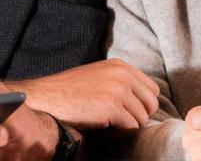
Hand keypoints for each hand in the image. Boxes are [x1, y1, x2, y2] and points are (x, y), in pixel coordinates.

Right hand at [10, 58, 159, 130]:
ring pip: (142, 118)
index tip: (126, 112)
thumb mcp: (99, 76)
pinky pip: (132, 128)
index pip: (152, 89)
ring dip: (128, 127)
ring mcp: (118, 90)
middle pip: (151, 104)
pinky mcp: (112, 107)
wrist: (47, 98)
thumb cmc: (70, 91)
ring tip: (109, 126)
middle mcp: (122, 75)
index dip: (142, 104)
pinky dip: (120, 134)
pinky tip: (105, 131)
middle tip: (119, 122)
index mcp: (120, 66)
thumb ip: (120, 81)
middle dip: (138, 117)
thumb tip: (142, 101)